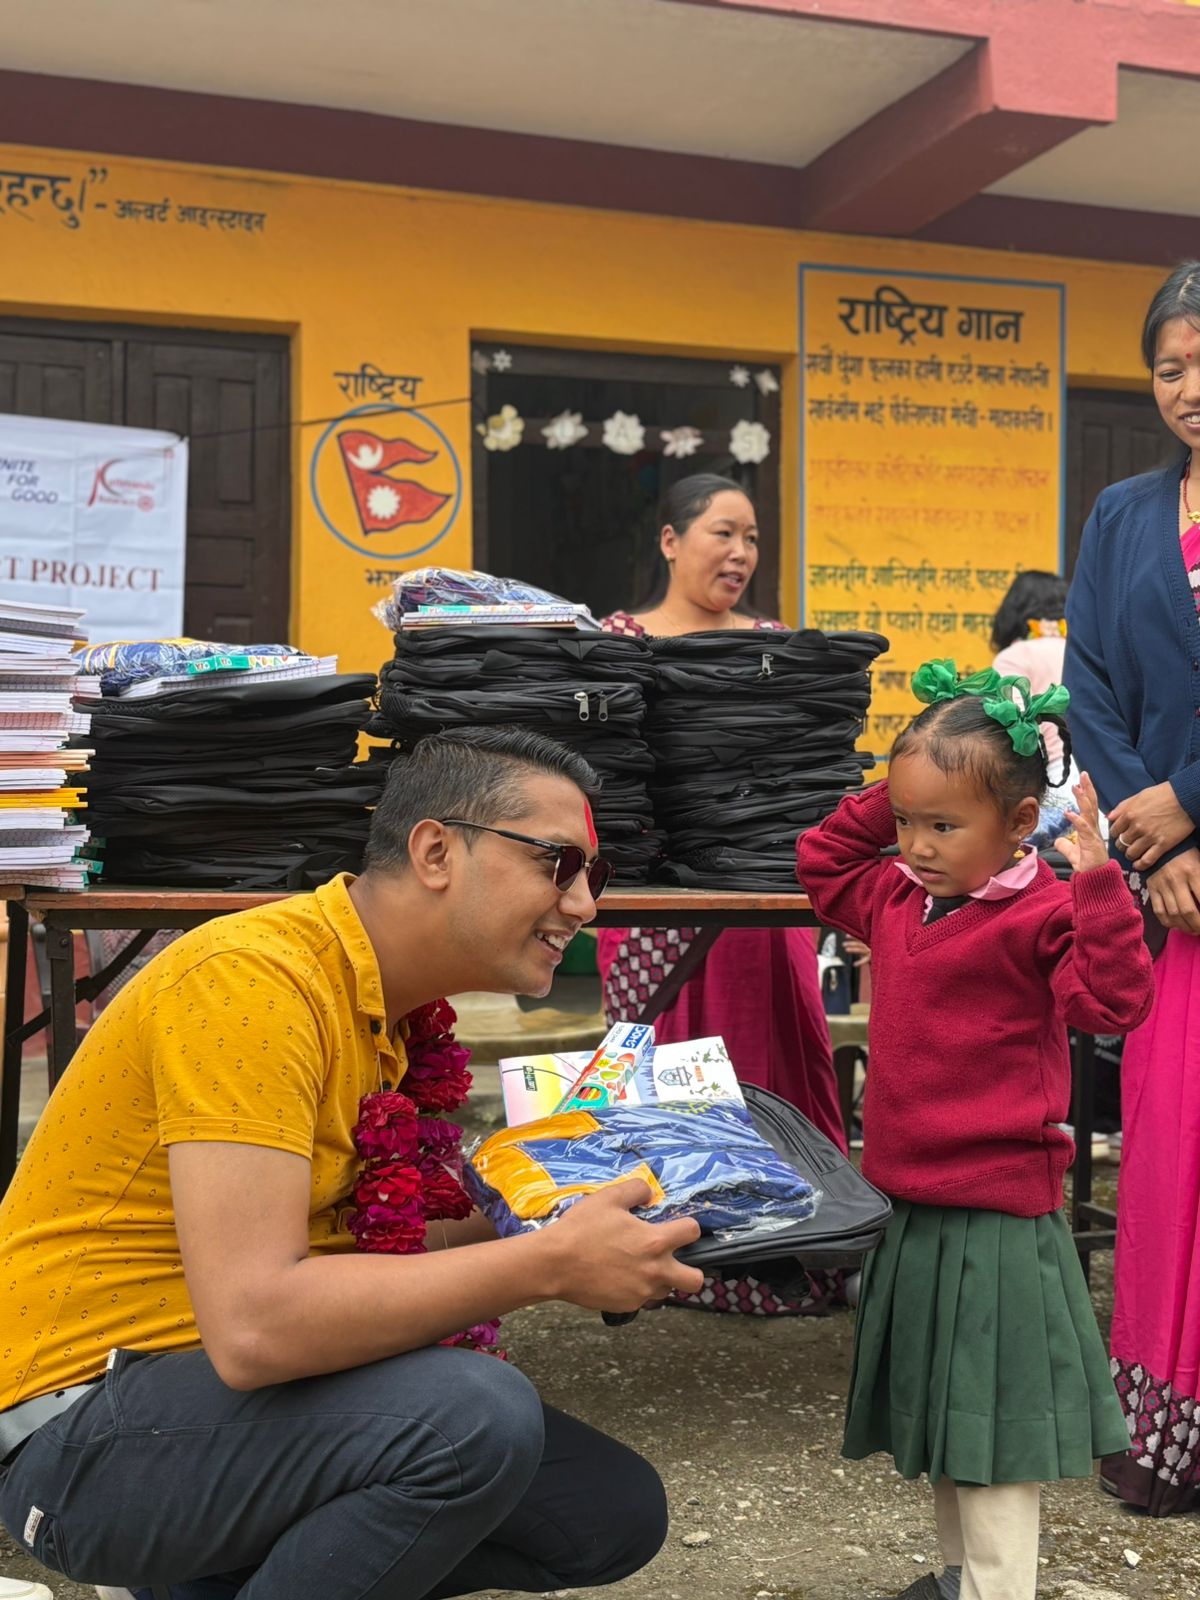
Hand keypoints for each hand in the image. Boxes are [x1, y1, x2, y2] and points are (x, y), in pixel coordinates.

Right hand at [547, 1177, 703, 1311]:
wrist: (555, 1263)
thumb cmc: (582, 1228)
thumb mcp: (608, 1197)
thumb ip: (635, 1190)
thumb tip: (649, 1193)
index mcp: (655, 1241)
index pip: (693, 1232)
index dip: (688, 1227)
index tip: (678, 1227)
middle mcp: (655, 1270)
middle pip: (695, 1280)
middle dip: (691, 1270)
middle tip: (673, 1260)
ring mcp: (641, 1292)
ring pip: (667, 1290)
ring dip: (660, 1279)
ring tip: (639, 1267)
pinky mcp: (627, 1306)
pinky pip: (642, 1299)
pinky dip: (637, 1289)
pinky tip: (619, 1277)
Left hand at [844, 936, 870, 966]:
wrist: (881, 959)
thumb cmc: (871, 951)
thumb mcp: (866, 947)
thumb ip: (860, 944)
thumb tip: (848, 939)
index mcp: (867, 941)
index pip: (860, 938)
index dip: (853, 937)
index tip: (846, 936)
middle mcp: (869, 946)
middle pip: (859, 944)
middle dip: (851, 944)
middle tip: (843, 944)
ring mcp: (871, 952)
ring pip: (860, 950)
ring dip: (853, 949)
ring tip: (846, 949)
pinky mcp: (872, 958)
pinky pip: (865, 960)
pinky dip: (860, 962)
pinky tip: (854, 965)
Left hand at [1056, 772, 1109, 874]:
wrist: (1095, 879)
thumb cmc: (1088, 866)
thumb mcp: (1072, 853)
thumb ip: (1065, 845)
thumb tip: (1058, 841)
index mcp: (1090, 828)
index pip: (1088, 807)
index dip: (1086, 794)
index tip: (1080, 781)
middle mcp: (1093, 829)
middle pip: (1091, 804)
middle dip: (1088, 789)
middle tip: (1084, 774)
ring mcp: (1093, 835)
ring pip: (1089, 813)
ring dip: (1082, 799)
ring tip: (1076, 787)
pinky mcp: (1091, 843)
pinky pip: (1083, 829)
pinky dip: (1076, 820)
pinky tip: (1069, 812)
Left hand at [1109, 781, 1193, 871]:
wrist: (1185, 798)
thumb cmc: (1163, 794)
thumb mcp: (1139, 796)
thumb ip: (1122, 807)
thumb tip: (1109, 817)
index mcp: (1129, 814)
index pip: (1114, 831)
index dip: (1116, 834)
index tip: (1120, 835)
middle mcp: (1137, 827)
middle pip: (1121, 843)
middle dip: (1122, 844)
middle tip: (1127, 844)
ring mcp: (1149, 837)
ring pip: (1131, 853)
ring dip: (1130, 854)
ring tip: (1133, 852)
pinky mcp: (1162, 845)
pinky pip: (1147, 860)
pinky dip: (1140, 865)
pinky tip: (1138, 864)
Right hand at [1147, 846, 1199, 935]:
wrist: (1161, 844)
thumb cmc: (1187, 854)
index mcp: (1193, 872)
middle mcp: (1176, 880)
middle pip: (1188, 910)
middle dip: (1198, 925)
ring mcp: (1162, 886)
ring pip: (1173, 914)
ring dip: (1185, 927)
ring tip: (1192, 930)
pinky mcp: (1152, 889)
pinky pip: (1159, 911)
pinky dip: (1168, 923)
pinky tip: (1176, 925)